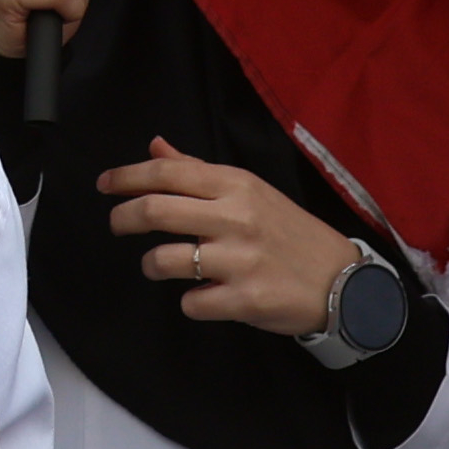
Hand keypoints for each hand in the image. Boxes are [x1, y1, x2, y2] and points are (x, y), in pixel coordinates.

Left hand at [102, 141, 375, 336]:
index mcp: (236, 185)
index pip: (168, 172)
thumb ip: (199, 171)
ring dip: (151, 264)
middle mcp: (236, 217)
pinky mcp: (245, 300)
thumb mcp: (251, 191)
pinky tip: (199, 296)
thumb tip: (155, 146)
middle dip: (123, 217)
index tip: (105, 184)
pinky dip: (188, 301)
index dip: (128, 176)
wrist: (342, 281)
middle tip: (115, 223)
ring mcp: (240, 260)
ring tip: (157, 265)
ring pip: (165, 259)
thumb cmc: (290, 233)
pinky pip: (191, 302)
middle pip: (156, 210)